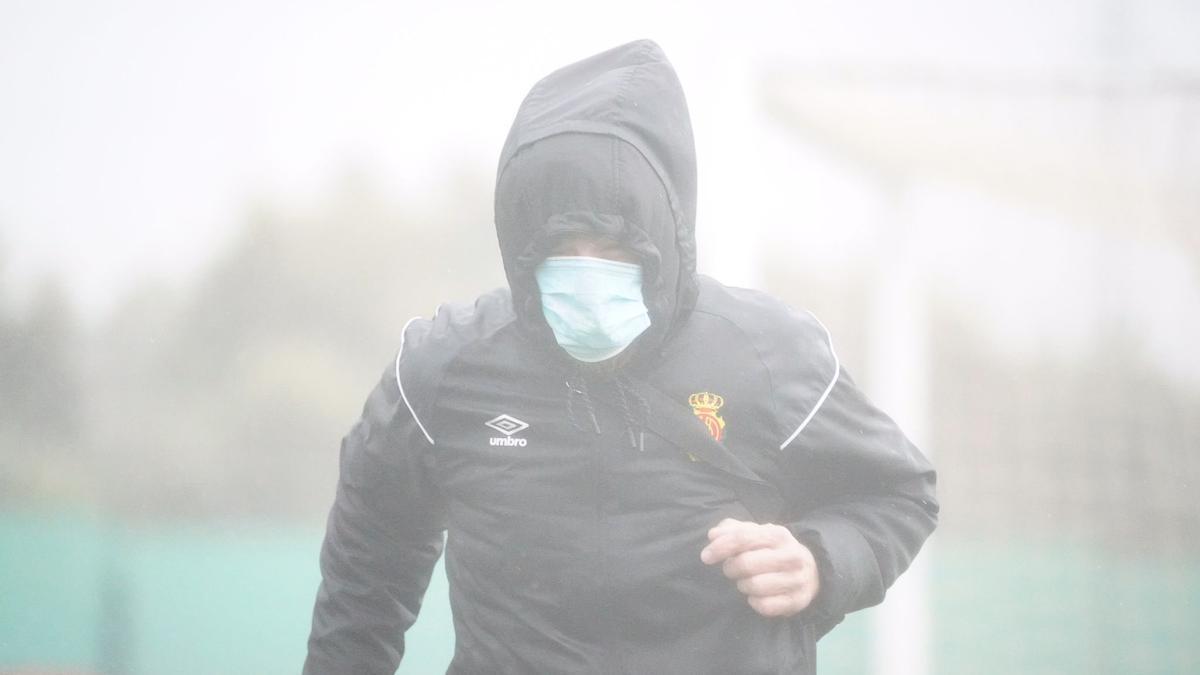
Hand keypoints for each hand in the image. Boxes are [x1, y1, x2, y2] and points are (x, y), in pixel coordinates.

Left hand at [700, 518, 820, 617]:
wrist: (810, 570)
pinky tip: (755, 596)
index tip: (706, 557)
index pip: (743, 538)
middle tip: (730, 570)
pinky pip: (765, 606)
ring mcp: (797, 579)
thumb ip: (733, 530)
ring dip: (742, 585)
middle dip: (731, 568)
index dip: (720, 547)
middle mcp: (791, 555)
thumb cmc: (773, 550)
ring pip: (755, 586)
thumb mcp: (756, 534)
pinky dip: (754, 602)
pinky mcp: (798, 601)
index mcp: (778, 535)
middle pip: (746, 563)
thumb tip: (713, 535)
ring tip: (744, 582)